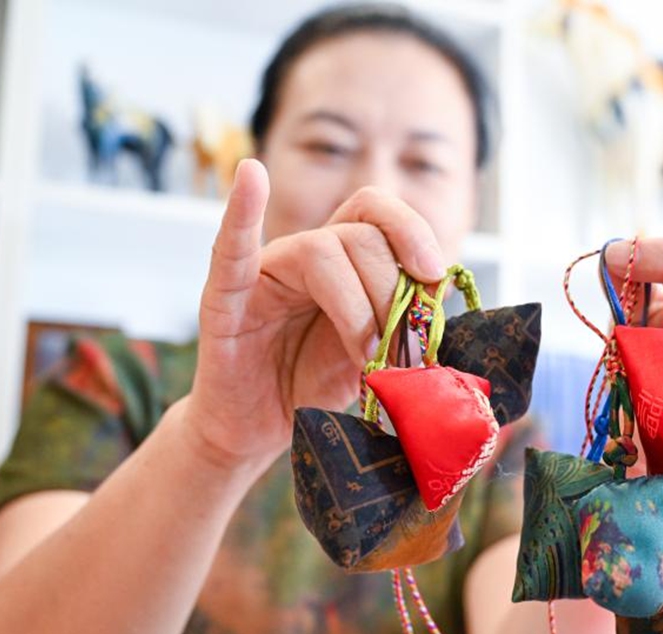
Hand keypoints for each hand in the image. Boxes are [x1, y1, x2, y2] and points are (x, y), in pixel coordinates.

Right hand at [182, 159, 447, 474]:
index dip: (412, 233)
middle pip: (360, 237)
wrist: (257, 428)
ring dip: (358, 310)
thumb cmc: (309, 384)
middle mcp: (302, 254)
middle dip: (390, 293)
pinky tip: (252, 177)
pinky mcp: (223, 300)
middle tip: (399, 352)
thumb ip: (397, 325)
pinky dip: (241, 210)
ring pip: (322, 253)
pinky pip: (231, 249)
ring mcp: (264, 273)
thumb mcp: (369, 352)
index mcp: (340, 259)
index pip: (377, 214)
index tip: (435, 277)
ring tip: (368, 358)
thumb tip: (439, 308)